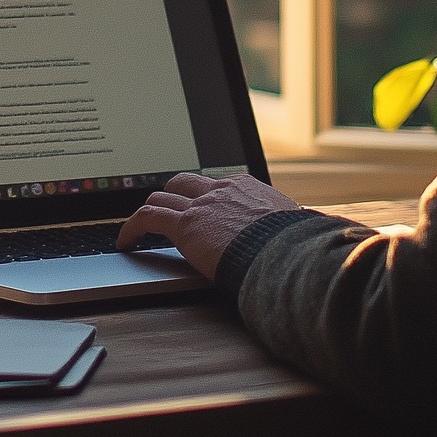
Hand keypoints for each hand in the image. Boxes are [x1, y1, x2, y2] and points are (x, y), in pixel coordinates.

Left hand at [120, 171, 300, 280]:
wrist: (286, 254)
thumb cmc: (296, 248)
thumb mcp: (294, 229)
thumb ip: (287, 229)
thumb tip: (310, 237)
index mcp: (248, 187)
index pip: (216, 184)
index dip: (202, 197)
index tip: (199, 208)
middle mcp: (222, 189)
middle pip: (184, 183)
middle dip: (171, 197)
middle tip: (164, 213)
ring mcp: (201, 205)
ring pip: (161, 197)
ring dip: (150, 212)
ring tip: (139, 228)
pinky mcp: (185, 225)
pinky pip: (147, 217)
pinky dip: (132, 227)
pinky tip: (126, 242)